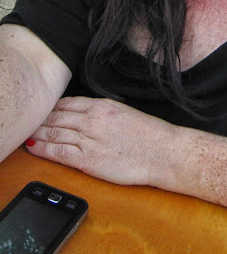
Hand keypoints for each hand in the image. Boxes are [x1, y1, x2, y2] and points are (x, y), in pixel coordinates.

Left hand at [25, 97, 174, 185]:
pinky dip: (43, 149)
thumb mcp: (124, 112)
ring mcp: (89, 139)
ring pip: (54, 132)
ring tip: (26, 133)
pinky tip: (33, 147)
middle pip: (56, 117)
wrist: (163, 152)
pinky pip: (58, 152)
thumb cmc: (149, 135)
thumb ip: (102, 113)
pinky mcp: (88, 160)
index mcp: (102, 105)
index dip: (51, 108)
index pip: (67, 103)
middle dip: (40, 119)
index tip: (42, 111)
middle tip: (28, 121)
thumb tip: (85, 116)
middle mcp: (92, 120)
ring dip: (37, 133)